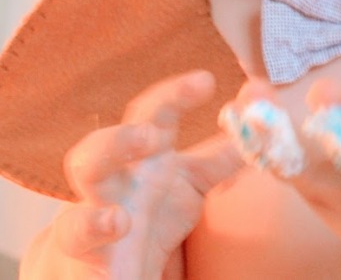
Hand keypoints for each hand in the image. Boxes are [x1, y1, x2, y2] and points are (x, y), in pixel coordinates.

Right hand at [35, 71, 241, 279]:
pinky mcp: (84, 244)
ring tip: (145, 142)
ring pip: (87, 167)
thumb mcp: (194, 182)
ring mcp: (97, 202)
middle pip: (116, 132)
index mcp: (149, 154)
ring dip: (109, 149)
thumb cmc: (150, 217)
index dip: (179, 94)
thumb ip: (227, 154)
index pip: (158, 113)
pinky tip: (117, 221)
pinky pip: (76, 231)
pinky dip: (92, 224)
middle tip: (154, 131)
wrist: (108, 270)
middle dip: (133, 125)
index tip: (206, 80)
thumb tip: (264, 120)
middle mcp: (121, 170)